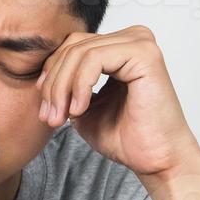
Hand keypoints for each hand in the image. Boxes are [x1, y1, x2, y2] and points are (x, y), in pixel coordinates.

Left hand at [36, 25, 199, 179]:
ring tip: (61, 117)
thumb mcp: (84, 108)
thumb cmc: (127, 138)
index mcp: (120, 47)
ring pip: (79, 53)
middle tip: (49, 117)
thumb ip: (66, 87)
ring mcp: (140, 43)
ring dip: (62, 88)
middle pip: (73, 46)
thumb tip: (43, 77)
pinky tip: (79, 110)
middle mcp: (132, 39)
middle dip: (53, 84)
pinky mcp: (144, 54)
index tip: (45, 109)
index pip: (73, 46)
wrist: (155, 160)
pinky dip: (80, 86)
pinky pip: (94, 59)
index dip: (51, 75)